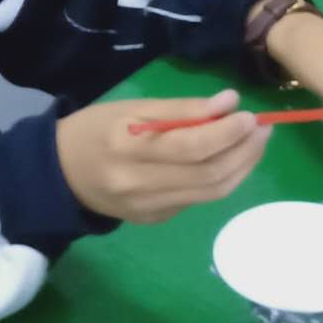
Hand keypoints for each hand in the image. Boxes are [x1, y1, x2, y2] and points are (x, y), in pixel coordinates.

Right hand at [56, 89, 272, 223]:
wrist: (60, 175)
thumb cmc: (96, 130)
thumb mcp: (131, 108)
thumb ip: (181, 109)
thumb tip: (229, 103)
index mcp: (128, 149)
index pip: (190, 147)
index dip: (226, 133)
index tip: (249, 115)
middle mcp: (139, 185)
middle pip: (208, 175)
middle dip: (243, 151)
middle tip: (262, 128)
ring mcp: (148, 209)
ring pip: (211, 193)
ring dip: (241, 168)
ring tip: (255, 143)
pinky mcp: (155, 220)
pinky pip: (198, 200)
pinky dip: (222, 179)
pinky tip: (230, 160)